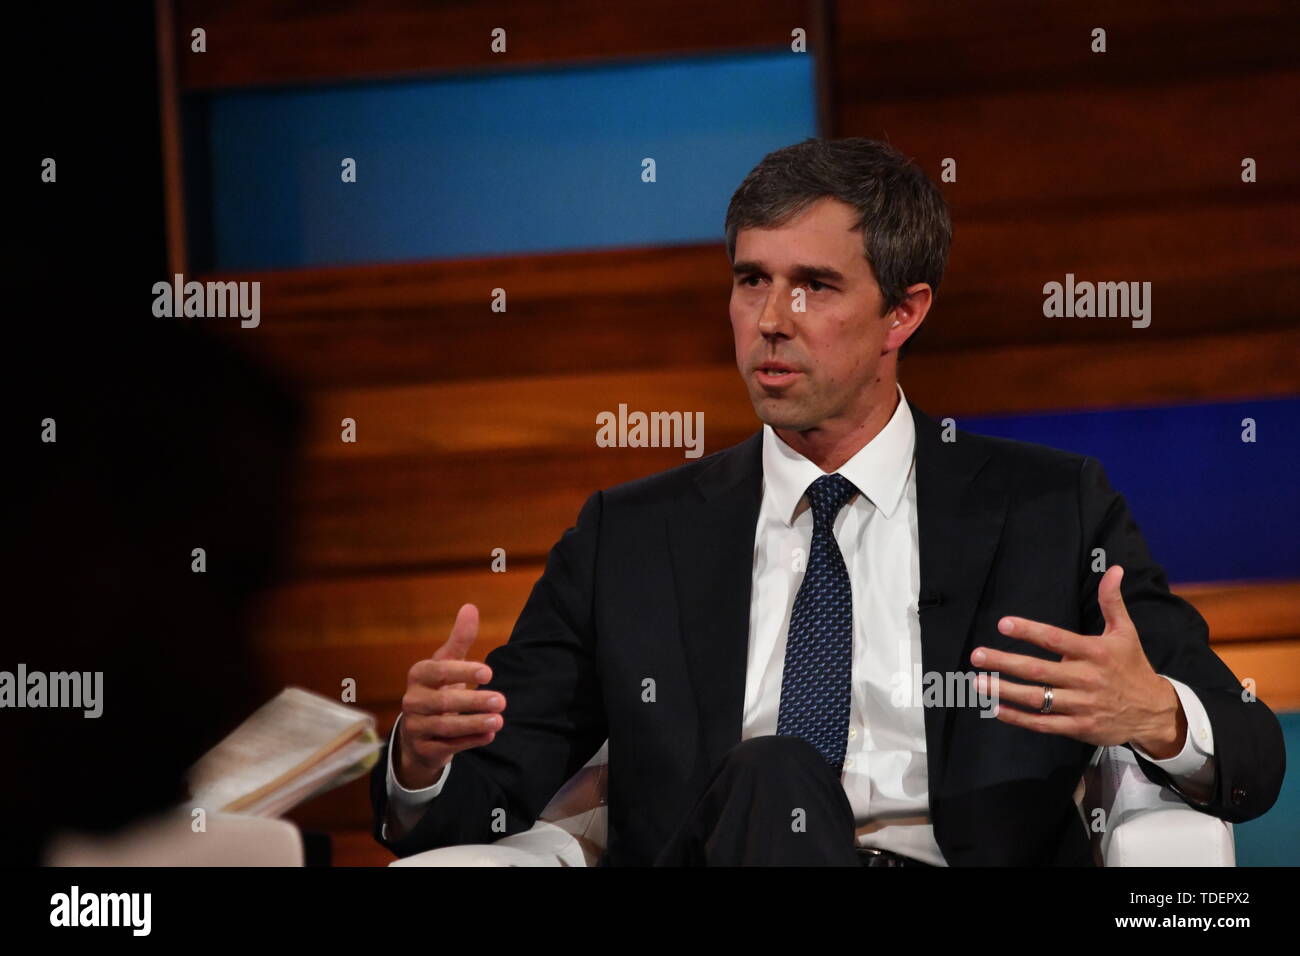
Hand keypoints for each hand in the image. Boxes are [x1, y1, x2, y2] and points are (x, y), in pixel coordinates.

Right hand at [395, 603, 506, 788]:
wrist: (419, 731)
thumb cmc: (438, 688)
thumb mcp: (447, 663)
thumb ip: (460, 638)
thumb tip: (470, 607)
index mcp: (419, 675)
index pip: (439, 671)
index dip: (463, 671)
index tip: (490, 673)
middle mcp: (412, 700)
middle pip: (443, 701)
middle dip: (474, 701)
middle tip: (502, 701)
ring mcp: (415, 726)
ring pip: (445, 726)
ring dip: (474, 723)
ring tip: (499, 720)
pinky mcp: (423, 748)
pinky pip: (447, 746)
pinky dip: (469, 741)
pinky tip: (489, 735)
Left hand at [970, 565, 1186, 756]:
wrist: (1155, 711)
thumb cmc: (1132, 666)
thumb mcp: (1125, 632)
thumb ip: (1112, 602)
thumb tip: (1114, 568)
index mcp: (1095, 653)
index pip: (1056, 639)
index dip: (1029, 631)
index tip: (1003, 624)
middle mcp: (1086, 679)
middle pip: (1040, 671)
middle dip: (1005, 662)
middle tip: (976, 655)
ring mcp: (1082, 705)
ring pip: (1038, 699)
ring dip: (1006, 691)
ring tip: (979, 682)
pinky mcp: (1079, 727)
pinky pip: (1044, 724)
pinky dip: (1019, 718)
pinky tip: (997, 709)